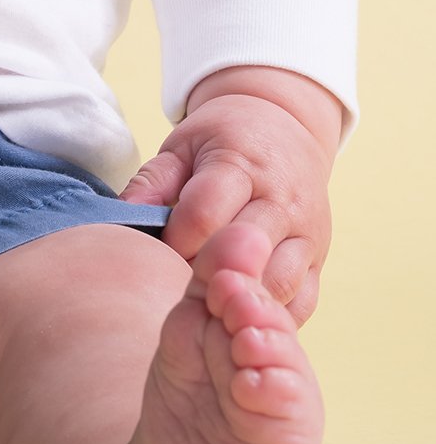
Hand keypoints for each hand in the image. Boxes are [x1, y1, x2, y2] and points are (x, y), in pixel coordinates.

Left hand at [119, 89, 334, 324]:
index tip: (156, 254)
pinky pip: (301, 303)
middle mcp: (282, 201)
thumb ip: (153, 181)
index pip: (204, 215)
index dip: (175, 241)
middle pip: (242, 255)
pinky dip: (270, 316)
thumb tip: (123, 218)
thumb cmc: (224, 140)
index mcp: (241, 164)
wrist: (284, 127)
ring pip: (277, 285)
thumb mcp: (184, 145)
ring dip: (240, 303)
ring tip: (208, 307)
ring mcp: (307, 233)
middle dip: (204, 277)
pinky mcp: (319, 260)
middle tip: (179, 289)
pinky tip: (240, 316)